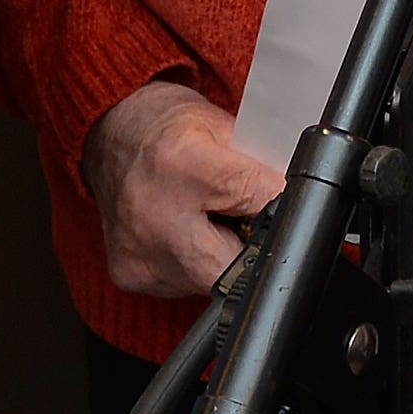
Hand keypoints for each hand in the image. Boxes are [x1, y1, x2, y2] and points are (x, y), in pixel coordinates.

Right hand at [84, 80, 289, 299]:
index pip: (262, 201)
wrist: (111, 135)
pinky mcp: (130, 275)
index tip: (287, 206)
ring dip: (222, 257)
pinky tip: (183, 233)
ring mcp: (139, 251)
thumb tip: (301, 197)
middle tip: (243, 220)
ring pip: (212, 281)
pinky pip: (182, 286)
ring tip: (205, 220)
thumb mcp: (225, 128)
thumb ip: (262, 165)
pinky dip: (193, 264)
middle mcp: (155, 215)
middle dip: (252, 245)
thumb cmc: (167, 127)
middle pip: (239, 260)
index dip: (282, 205)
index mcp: (184, 165)